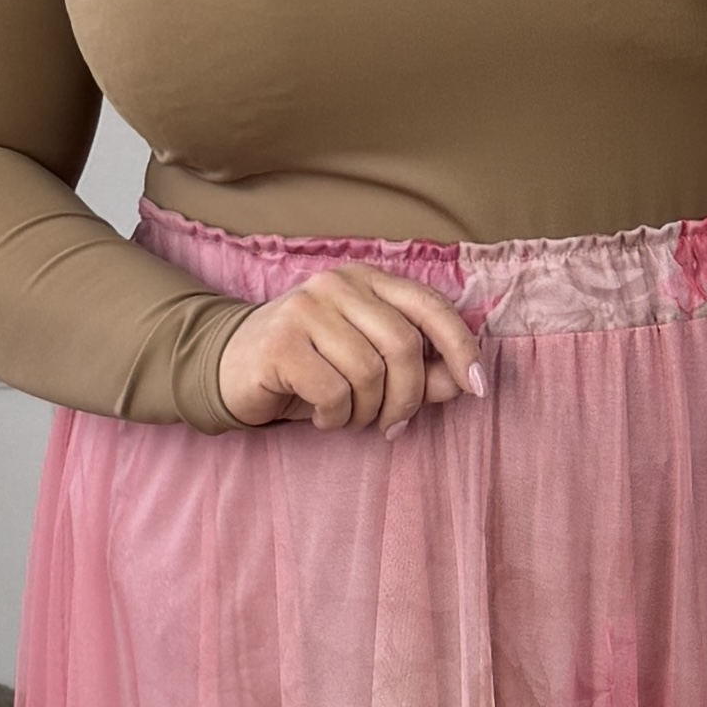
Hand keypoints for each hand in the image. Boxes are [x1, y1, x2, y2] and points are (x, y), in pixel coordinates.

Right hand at [213, 268, 484, 435]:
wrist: (228, 369)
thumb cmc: (310, 369)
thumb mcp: (369, 369)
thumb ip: (419, 371)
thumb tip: (464, 382)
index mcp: (367, 280)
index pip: (430, 306)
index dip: (462, 347)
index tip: (478, 387)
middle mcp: (338, 284)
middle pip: (404, 345)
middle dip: (408, 398)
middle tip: (392, 426)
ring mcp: (305, 308)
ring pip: (369, 373)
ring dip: (366, 412)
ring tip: (346, 416)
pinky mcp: (280, 342)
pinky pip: (334, 392)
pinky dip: (334, 416)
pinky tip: (321, 415)